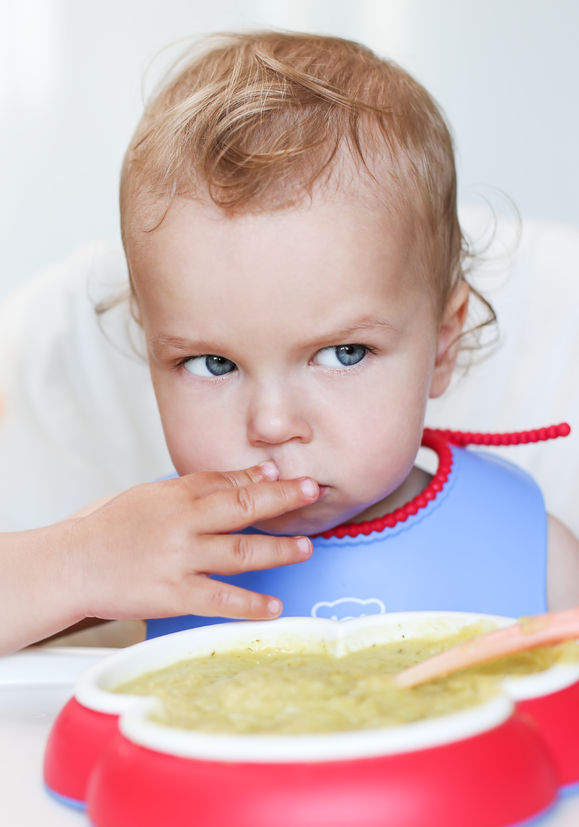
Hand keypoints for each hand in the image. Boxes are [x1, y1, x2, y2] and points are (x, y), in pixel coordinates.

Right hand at [68, 462, 318, 622]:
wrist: (72, 565)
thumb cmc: (108, 530)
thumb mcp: (149, 496)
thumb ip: (194, 487)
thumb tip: (242, 478)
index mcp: (174, 496)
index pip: (226, 481)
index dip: (260, 478)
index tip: (284, 474)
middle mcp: (182, 523)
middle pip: (243, 507)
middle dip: (282, 498)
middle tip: (311, 491)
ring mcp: (180, 560)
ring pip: (241, 553)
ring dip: (278, 550)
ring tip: (304, 548)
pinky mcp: (174, 595)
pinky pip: (221, 600)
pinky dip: (251, 605)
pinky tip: (274, 607)